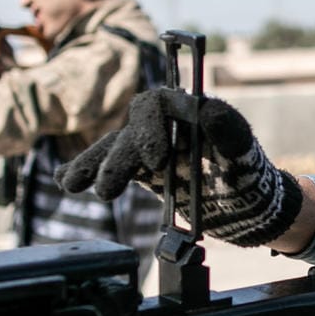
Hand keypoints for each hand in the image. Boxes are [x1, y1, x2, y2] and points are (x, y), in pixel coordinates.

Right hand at [57, 89, 302, 246]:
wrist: (249, 209)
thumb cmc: (251, 177)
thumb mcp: (246, 156)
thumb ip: (231, 131)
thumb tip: (209, 106)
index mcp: (188, 111)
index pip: (157, 106)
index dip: (149, 130)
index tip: (156, 161)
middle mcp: (166, 125)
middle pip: (130, 132)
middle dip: (115, 159)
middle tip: (105, 191)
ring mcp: (152, 147)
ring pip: (114, 149)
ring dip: (91, 165)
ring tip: (70, 184)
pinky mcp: (145, 171)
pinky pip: (112, 166)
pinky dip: (87, 170)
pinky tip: (63, 179)